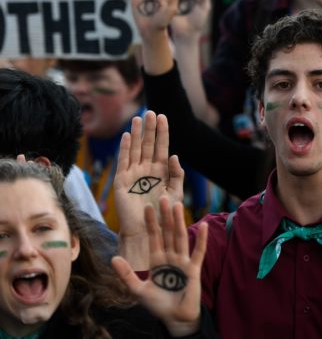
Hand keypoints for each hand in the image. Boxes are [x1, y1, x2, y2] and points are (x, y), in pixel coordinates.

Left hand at [113, 198, 207, 336]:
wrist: (175, 319)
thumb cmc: (158, 305)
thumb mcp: (138, 290)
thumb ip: (126, 275)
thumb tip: (113, 258)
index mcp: (157, 259)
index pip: (153, 236)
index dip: (150, 222)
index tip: (147, 206)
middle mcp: (170, 256)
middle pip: (167, 232)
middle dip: (165, 216)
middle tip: (162, 197)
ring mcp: (182, 261)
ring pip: (180, 237)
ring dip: (179, 221)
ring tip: (177, 205)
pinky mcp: (193, 269)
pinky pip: (198, 252)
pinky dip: (201, 239)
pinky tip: (203, 225)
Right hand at [114, 111, 184, 264]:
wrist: (148, 231)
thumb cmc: (164, 214)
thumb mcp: (175, 193)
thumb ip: (177, 174)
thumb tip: (175, 155)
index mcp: (161, 171)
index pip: (161, 147)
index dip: (162, 132)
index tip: (163, 117)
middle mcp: (147, 170)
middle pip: (148, 144)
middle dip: (150, 129)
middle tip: (151, 112)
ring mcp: (134, 174)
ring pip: (135, 149)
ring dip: (136, 134)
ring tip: (138, 118)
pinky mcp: (122, 181)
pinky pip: (124, 162)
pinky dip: (124, 149)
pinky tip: (126, 136)